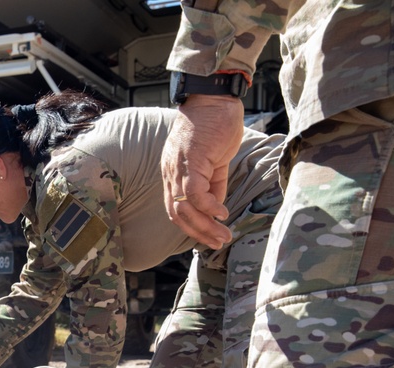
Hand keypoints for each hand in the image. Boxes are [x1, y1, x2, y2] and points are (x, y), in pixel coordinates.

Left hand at [161, 95, 245, 248]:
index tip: (209, 237)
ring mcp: (178, 167)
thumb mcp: (214, 162)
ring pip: (184, 207)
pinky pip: (195, 193)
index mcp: (173, 174)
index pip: (174, 208)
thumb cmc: (214, 126)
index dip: (191, 227)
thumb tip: (217, 209)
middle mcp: (170, 173)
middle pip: (176, 213)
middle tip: (218, 243)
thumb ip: (213, 185)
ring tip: (223, 235)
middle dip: (198, 233)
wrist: (214, 99)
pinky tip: (222, 214)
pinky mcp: (191, 161)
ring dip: (205, 226)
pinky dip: (208, 207)